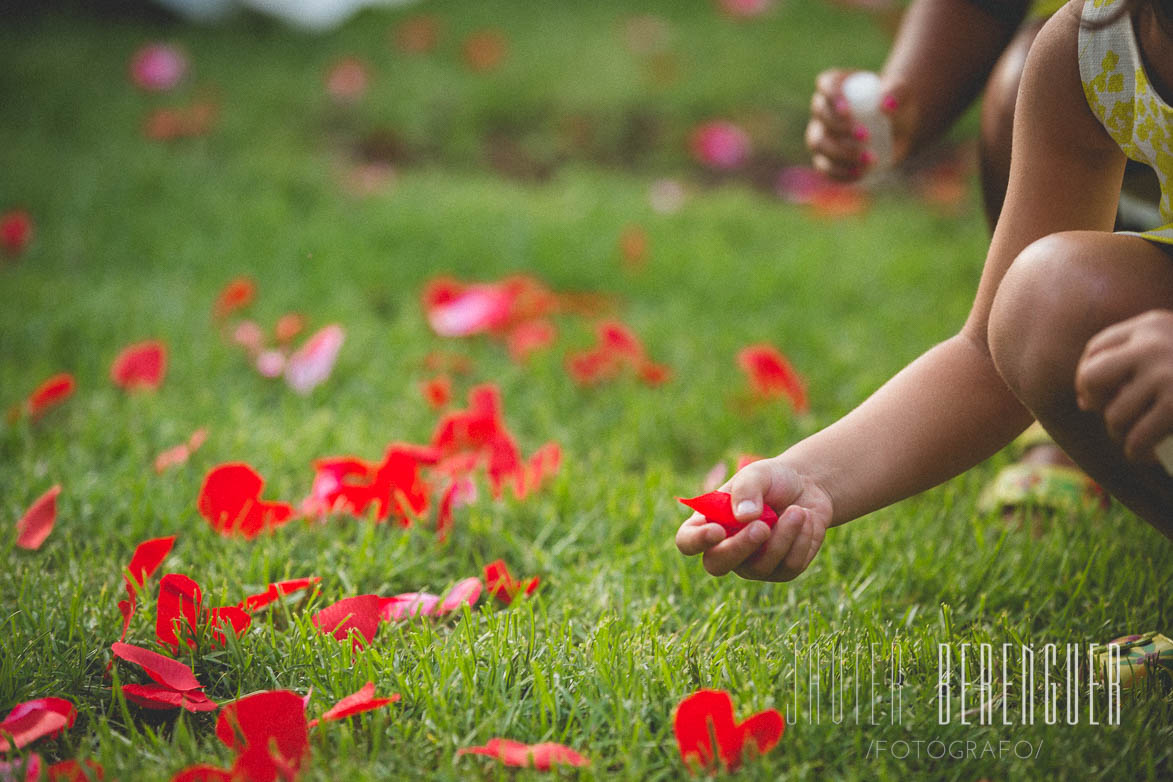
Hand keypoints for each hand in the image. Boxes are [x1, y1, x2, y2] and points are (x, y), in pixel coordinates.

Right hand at [675, 458, 832, 581]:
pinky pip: (788, 566)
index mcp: (709, 523)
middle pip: (717, 565)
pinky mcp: (780, 571)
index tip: (718, 530)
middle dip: (740, 547)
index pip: (687, 541)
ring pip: (759, 567)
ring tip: (797, 511)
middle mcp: (725, 549)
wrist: (808, 488)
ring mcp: (752, 565)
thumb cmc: (773, 480)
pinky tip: (806, 520)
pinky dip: (801, 540)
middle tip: (762, 526)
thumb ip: (746, 490)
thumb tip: (743, 517)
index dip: (698, 541)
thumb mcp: (757, 474)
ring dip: (782, 537)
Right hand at [805, 69, 906, 180]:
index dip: (832, 96)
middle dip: (839, 127)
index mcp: (838, 84)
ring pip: (818, 143)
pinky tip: (860, 172)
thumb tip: (885, 106)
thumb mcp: (903, 95)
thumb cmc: (897, 106)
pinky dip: (841, 172)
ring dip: (840, 153)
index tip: (849, 111)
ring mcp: (821, 134)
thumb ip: (896, 93)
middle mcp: (824, 108)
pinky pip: (824, 167)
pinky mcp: (824, 158)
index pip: (826, 84)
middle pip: (820, 114)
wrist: (897, 131)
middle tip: (866, 136)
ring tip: (869, 159)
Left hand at [1076, 309, 1172, 461]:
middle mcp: (1153, 345)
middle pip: (1092, 376)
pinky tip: (1142, 454)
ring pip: (1114, 414)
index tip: (1096, 396)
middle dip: (1095, 401)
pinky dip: (1136, 451)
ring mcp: (1166, 375)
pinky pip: (1137, 437)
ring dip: (1119, 433)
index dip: (1087, 376)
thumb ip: (1143, 354)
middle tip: (1111, 416)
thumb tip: (1086, 399)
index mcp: (1151, 324)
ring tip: (1133, 440)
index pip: (1096, 348)